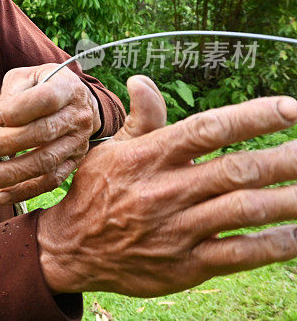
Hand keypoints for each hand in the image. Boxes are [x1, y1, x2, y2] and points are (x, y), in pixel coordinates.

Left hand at [0, 64, 101, 204]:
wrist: (80, 102)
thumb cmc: (45, 86)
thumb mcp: (28, 77)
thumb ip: (11, 94)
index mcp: (66, 88)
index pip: (45, 99)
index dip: (18, 110)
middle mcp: (76, 117)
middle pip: (41, 133)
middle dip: (3, 144)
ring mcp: (76, 143)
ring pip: (44, 162)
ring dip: (9, 174)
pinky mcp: (73, 164)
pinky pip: (50, 182)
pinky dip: (24, 191)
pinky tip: (0, 195)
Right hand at [38, 75, 296, 296]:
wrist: (71, 249)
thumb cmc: (95, 191)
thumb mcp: (111, 150)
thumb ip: (140, 119)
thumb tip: (141, 80)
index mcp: (150, 157)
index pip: (208, 129)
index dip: (253, 116)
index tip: (291, 107)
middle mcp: (167, 190)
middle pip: (238, 169)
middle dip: (286, 157)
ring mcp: (179, 229)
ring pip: (246, 210)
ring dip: (290, 199)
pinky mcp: (187, 265)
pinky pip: (240, 253)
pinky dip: (275, 244)